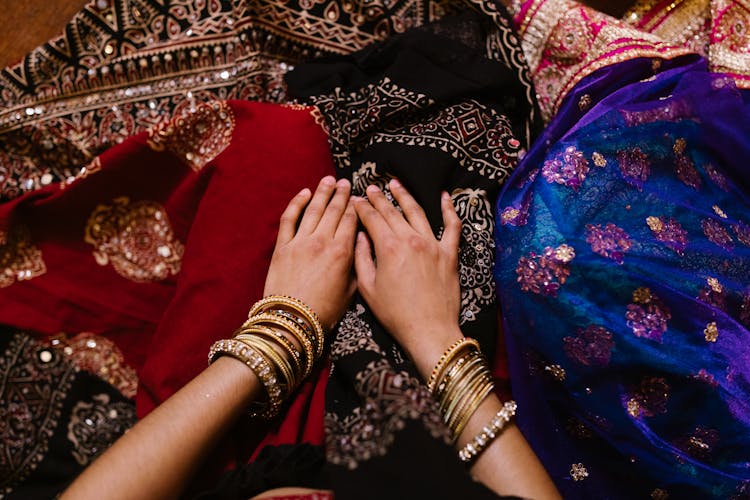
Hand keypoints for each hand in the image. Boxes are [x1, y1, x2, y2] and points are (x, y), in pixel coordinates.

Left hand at [264, 176, 356, 329]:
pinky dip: (297, 203)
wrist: (292, 321)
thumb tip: (358, 249)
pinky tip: (304, 193)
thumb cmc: (324, 311)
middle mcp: (322, 241)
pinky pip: (289, 218)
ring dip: (322, 192)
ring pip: (314, 209)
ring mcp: (300, 241)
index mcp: (342, 252)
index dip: (355, 206)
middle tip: (345, 182)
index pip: (351, 221)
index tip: (359, 197)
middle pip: (334, 210)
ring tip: (328, 180)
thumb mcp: (350, 292)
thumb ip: (355, 267)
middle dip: (341, 194)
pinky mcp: (282, 246)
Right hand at [353, 179, 463, 377]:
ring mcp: (433, 245)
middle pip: (392, 211)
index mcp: (389, 247)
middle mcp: (411, 240)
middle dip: (379, 198)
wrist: (429, 330)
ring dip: (405, 196)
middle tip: (371, 188)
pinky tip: (445, 197)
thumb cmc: (395, 314)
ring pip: (418, 212)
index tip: (355, 200)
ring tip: (396, 184)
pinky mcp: (449, 254)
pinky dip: (449, 209)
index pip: (372, 218)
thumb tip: (360, 237)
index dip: (362, 207)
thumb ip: (362, 258)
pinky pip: (453, 226)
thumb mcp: (368, 288)